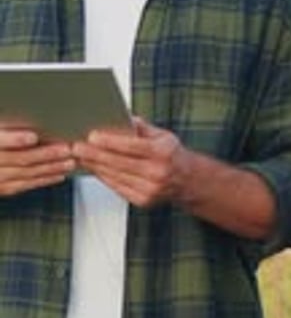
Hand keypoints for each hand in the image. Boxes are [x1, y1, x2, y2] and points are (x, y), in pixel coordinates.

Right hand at [0, 125, 75, 195]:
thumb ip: (7, 127)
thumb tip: (28, 120)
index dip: (15, 139)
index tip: (33, 136)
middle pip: (19, 159)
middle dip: (45, 155)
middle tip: (65, 149)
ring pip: (26, 174)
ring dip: (50, 168)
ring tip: (69, 162)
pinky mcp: (3, 188)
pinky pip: (25, 185)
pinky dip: (44, 180)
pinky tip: (58, 175)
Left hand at [72, 119, 190, 206]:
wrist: (187, 180)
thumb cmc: (172, 154)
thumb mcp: (162, 135)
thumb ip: (142, 127)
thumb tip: (121, 117)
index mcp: (163, 153)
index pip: (132, 146)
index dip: (110, 142)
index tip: (92, 136)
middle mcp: (158, 173)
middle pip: (119, 163)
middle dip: (95, 154)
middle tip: (77, 147)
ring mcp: (150, 190)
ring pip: (115, 176)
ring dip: (95, 166)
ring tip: (81, 156)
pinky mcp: (143, 200)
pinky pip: (117, 187)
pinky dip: (103, 177)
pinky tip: (94, 168)